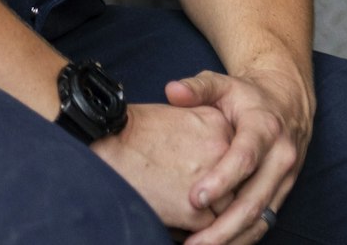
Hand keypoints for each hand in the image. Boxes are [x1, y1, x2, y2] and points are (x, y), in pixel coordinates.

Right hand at [91, 102, 234, 232]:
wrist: (108, 145)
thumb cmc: (135, 131)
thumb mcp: (177, 116)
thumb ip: (203, 133)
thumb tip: (214, 156)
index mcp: (219, 125)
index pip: (237, 155)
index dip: (223, 168)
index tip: (210, 173)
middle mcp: (223, 152)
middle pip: (237, 182)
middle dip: (222, 193)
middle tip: (203, 195)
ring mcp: (213, 183)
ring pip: (227, 209)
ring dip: (213, 214)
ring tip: (190, 211)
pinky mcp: (197, 211)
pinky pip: (210, 229)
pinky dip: (197, 231)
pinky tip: (178, 220)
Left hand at [166, 67, 314, 243]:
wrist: (287, 101)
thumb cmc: (246, 95)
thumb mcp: (222, 83)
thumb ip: (196, 88)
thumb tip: (171, 90)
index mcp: (264, 129)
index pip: (244, 159)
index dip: (221, 181)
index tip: (195, 199)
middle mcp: (280, 157)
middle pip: (254, 200)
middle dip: (223, 227)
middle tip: (193, 242)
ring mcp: (285, 179)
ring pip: (261, 218)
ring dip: (232, 239)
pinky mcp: (283, 192)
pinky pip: (265, 222)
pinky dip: (243, 237)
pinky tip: (219, 244)